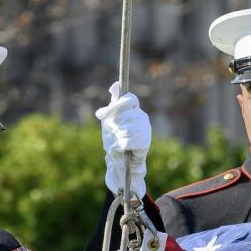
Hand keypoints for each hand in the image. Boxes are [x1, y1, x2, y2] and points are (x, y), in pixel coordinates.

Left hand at [96, 81, 150, 196]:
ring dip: (118, 136)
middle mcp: (141, 118)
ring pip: (130, 127)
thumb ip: (113, 104)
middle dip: (116, 124)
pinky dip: (123, 146)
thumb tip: (115, 85)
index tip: (105, 115)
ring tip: (116, 142)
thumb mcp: (108, 120)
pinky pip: (133, 141)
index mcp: (133, 110)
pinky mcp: (144, 143)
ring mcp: (145, 130)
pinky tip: (121, 149)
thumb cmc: (112, 141)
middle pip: (128, 113)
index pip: (130, 99)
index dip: (118, 105)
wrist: (118, 164)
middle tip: (112, 133)